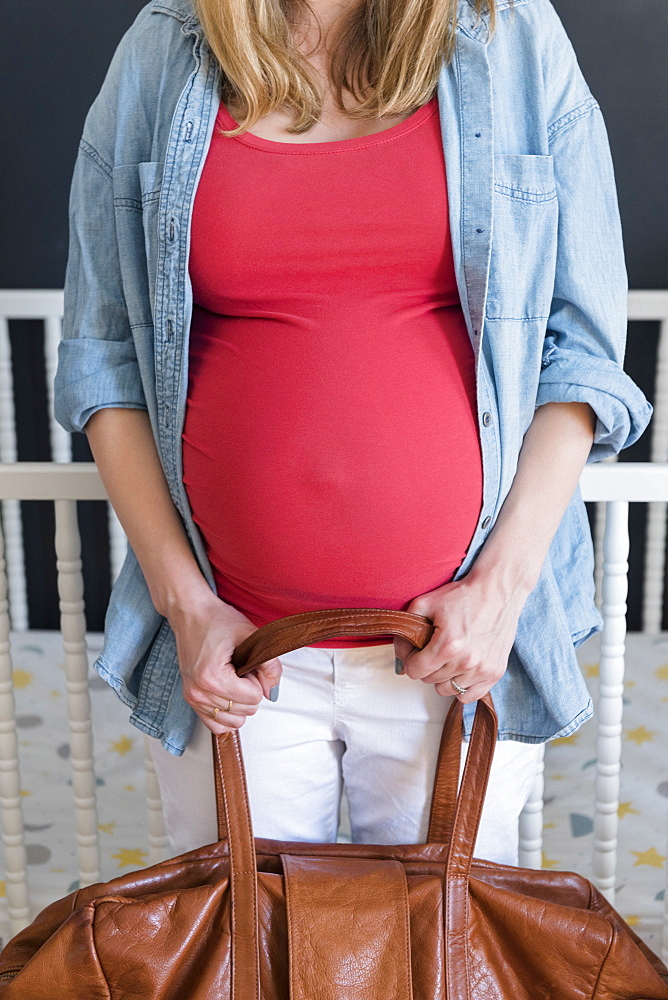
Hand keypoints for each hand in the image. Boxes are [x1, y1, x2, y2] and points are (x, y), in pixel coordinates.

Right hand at [167, 592, 282, 733]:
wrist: (190, 613)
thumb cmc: (217, 620)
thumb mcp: (250, 635)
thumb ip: (270, 664)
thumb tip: (273, 692)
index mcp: (212, 677)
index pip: (253, 698)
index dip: (257, 679)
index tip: (247, 662)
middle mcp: (199, 692)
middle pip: (245, 711)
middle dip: (250, 690)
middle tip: (241, 667)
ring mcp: (192, 698)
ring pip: (233, 721)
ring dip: (240, 702)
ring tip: (234, 678)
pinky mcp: (190, 699)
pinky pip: (215, 725)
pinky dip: (228, 714)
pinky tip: (229, 695)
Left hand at [393, 568, 531, 703]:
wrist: (497, 590)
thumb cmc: (464, 595)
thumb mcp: (426, 602)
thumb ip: (407, 627)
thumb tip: (401, 652)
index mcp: (448, 645)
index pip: (415, 671)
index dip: (409, 659)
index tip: (414, 650)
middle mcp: (466, 662)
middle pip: (429, 680)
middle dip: (425, 665)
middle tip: (431, 648)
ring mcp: (482, 670)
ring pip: (447, 689)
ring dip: (442, 676)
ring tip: (447, 658)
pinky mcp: (495, 673)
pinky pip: (469, 695)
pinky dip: (461, 686)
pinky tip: (460, 669)